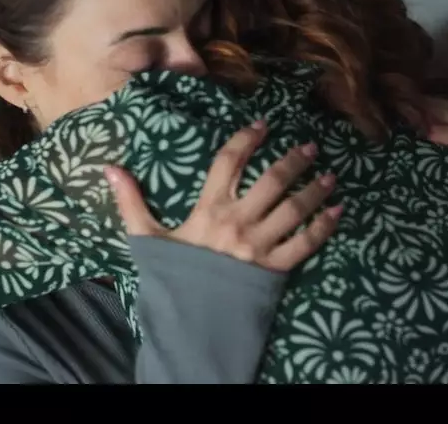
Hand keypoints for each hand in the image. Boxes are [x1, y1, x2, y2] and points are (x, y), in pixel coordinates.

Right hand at [104, 120, 340, 271]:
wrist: (189, 321)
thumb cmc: (171, 276)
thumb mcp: (146, 237)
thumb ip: (131, 201)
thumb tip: (110, 168)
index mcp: (208, 208)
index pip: (229, 162)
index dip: (247, 139)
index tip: (263, 125)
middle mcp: (237, 221)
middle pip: (272, 180)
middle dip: (294, 160)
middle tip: (311, 148)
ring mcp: (258, 245)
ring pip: (294, 208)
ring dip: (315, 189)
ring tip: (330, 175)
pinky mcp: (275, 268)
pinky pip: (306, 242)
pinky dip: (325, 225)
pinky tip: (338, 211)